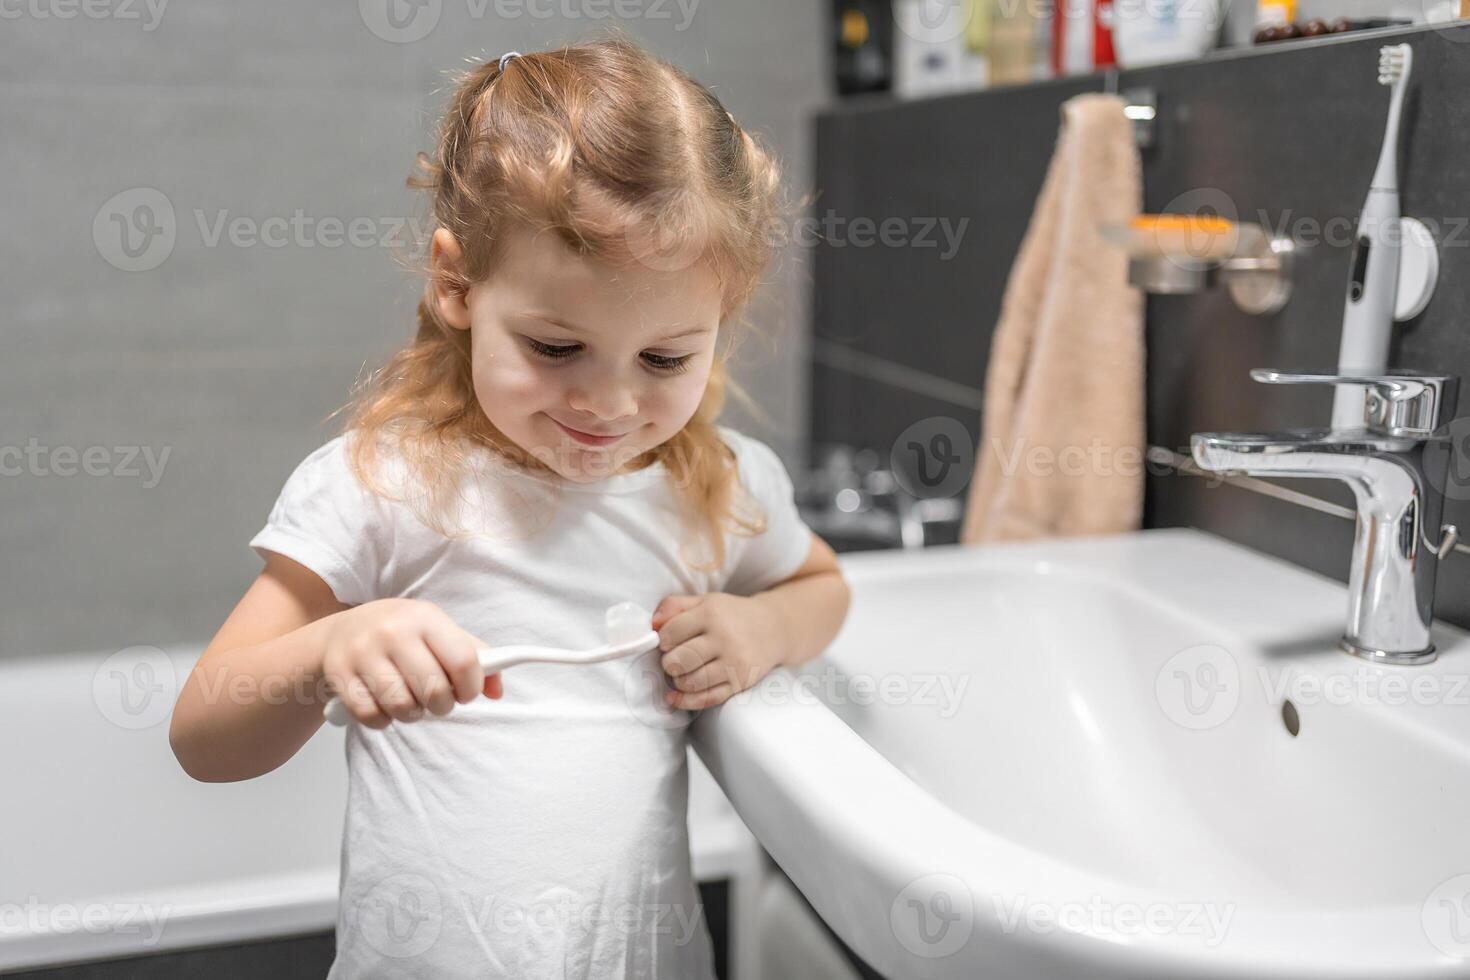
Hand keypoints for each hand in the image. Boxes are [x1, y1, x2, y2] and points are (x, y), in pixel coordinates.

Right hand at [321, 598, 502, 728]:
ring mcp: (363, 652)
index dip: (472, 686)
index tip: (467, 693)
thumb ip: (474, 657)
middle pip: (434, 689)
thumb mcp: (439, 632)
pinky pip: (372, 716)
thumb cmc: (402, 634)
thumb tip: (497, 691)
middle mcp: (393, 631)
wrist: (342, 631)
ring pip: (402, 706)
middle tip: (439, 701)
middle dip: (443, 705)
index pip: (463, 660)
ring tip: (412, 702)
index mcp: (425, 617)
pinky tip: (386, 706)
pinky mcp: (340, 674)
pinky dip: (384, 720)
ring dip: (414, 714)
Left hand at [651, 593, 783, 710]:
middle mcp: (724, 638)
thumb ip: (674, 606)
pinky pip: (708, 698)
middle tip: (672, 660)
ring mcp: (734, 663)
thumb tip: (651, 625)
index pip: (670, 633)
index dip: (662, 640)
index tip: (666, 642)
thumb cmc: (731, 615)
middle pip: (679, 660)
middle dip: (668, 663)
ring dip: (678, 681)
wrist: (773, 628)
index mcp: (711, 614)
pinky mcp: (741, 682)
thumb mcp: (705, 601)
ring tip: (681, 673)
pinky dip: (686, 701)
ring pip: (691, 682)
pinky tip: (675, 696)